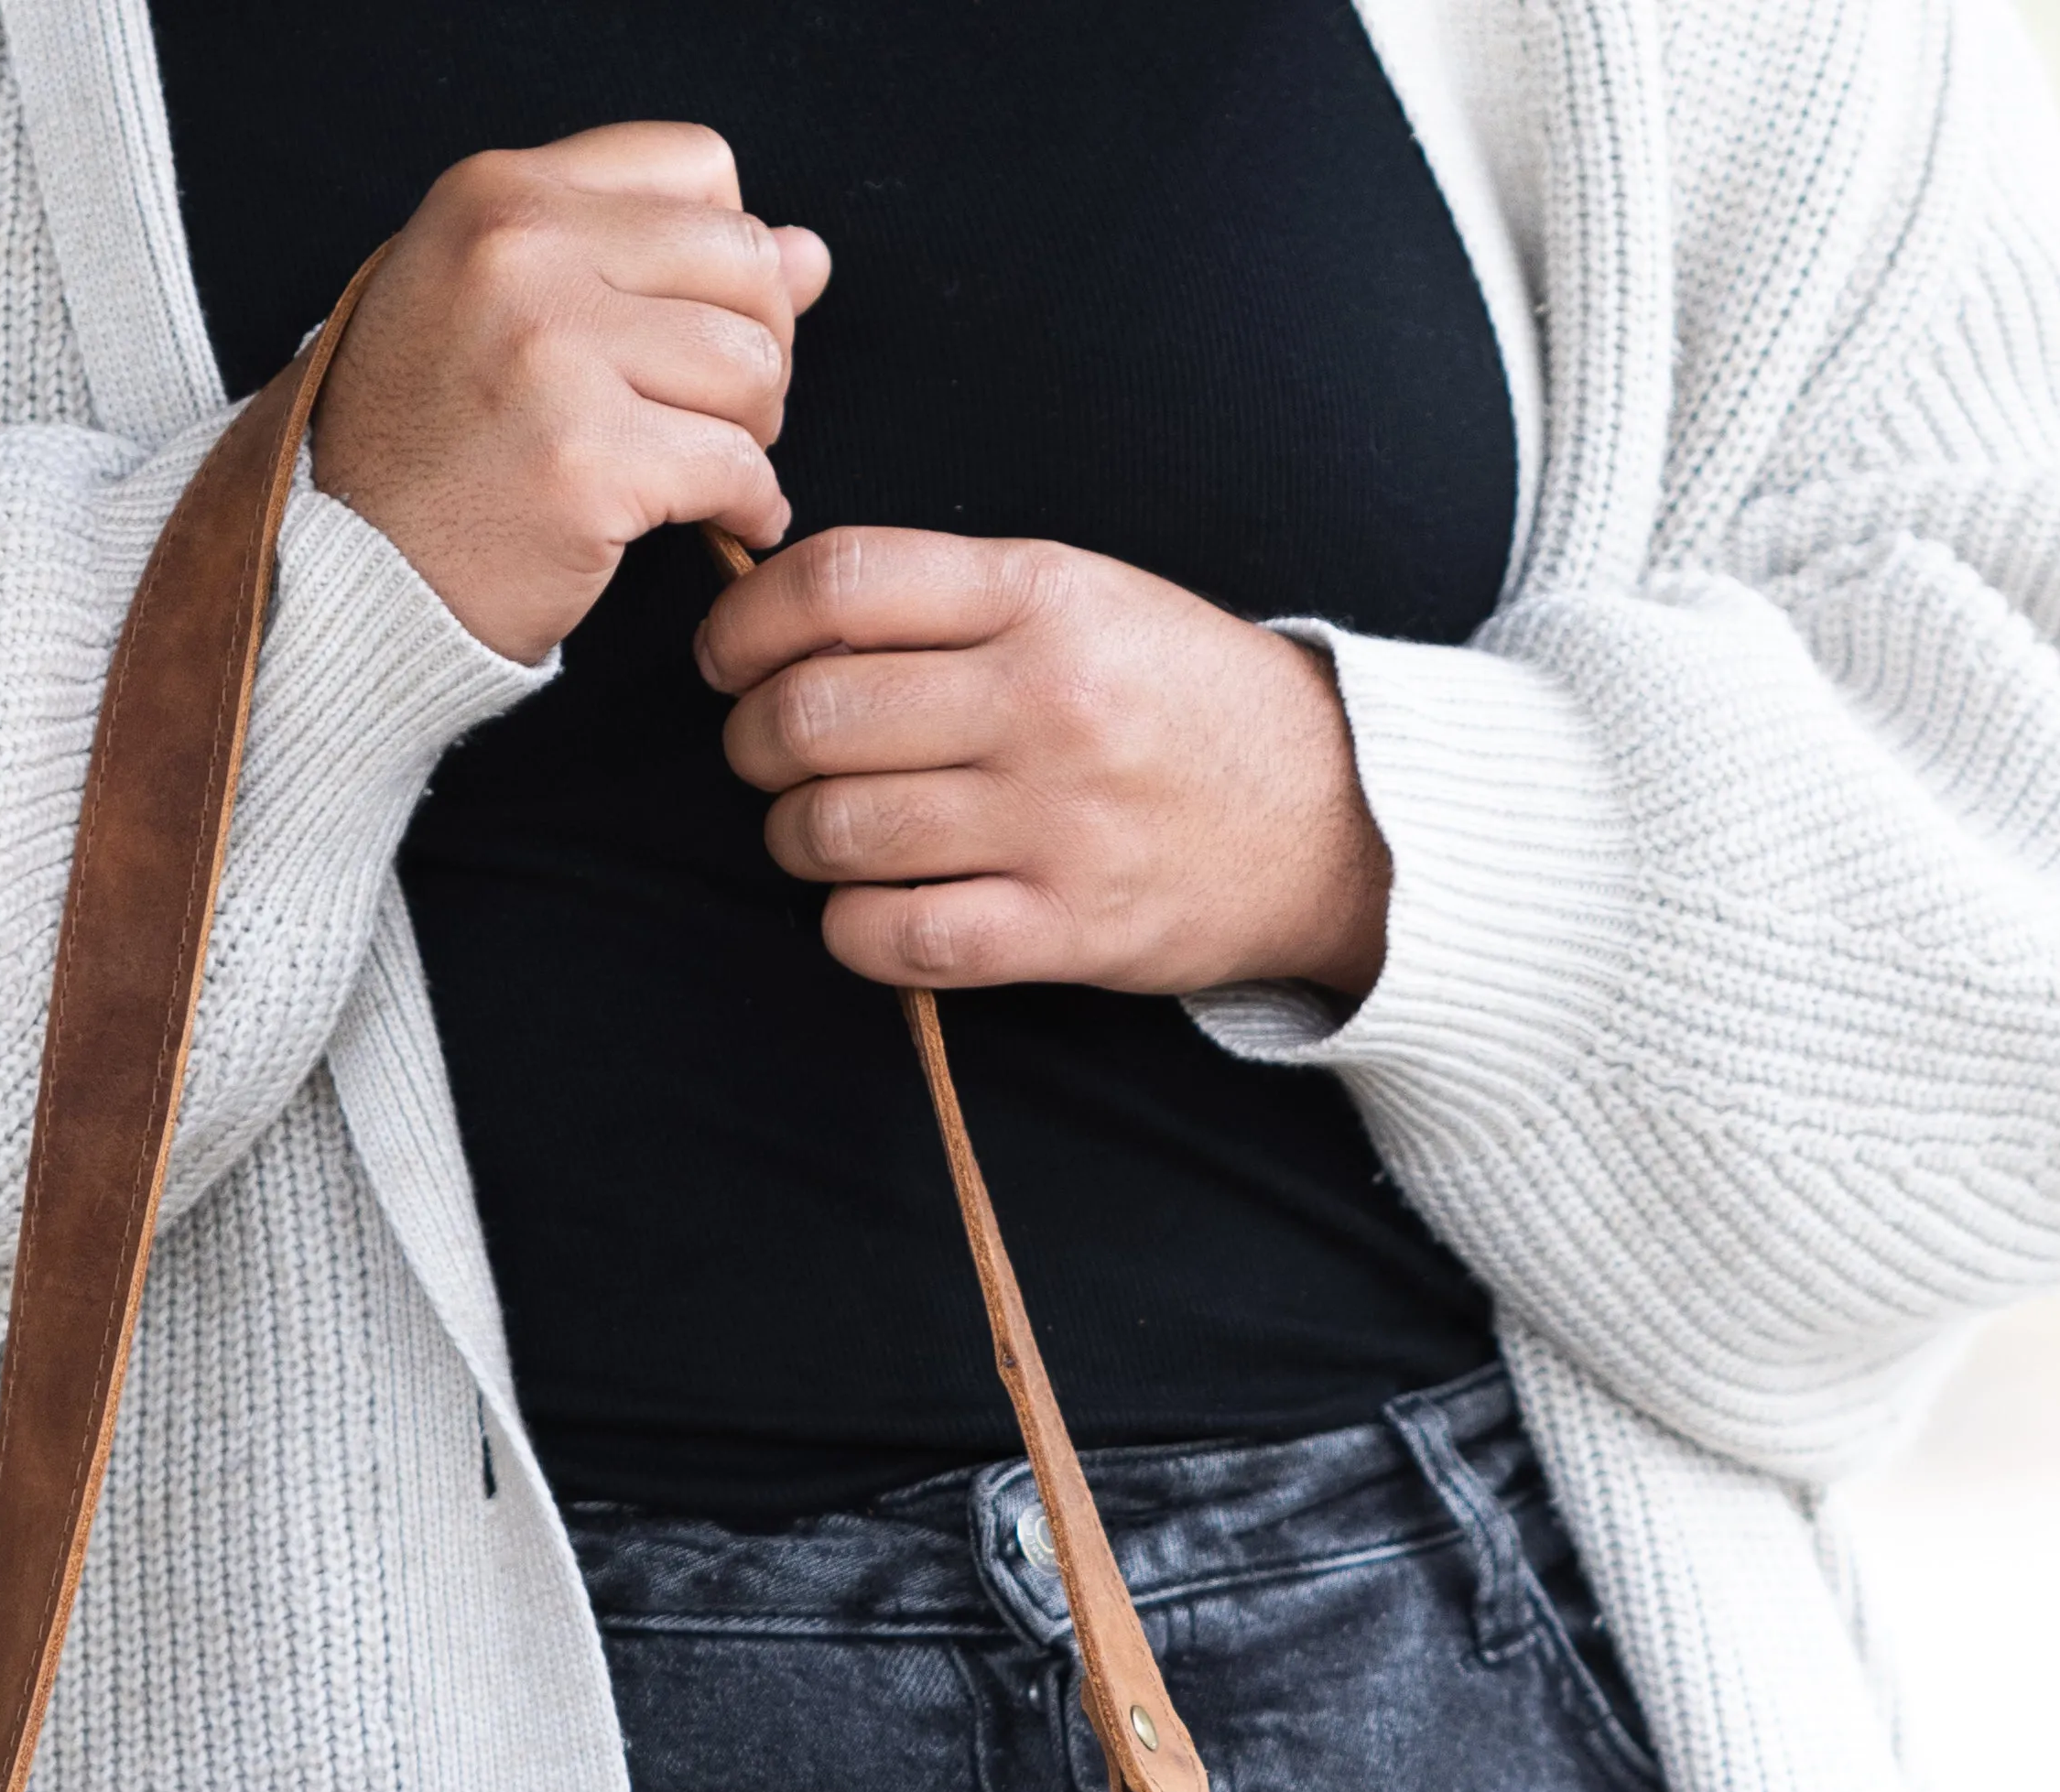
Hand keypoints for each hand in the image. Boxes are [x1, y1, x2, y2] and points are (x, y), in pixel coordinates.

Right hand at [310, 126, 831, 665]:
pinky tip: (725, 525)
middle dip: (762, 346)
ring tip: (711, 470)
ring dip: (756, 432)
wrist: (340, 574)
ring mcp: (551, 357)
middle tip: (728, 414)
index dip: (727, 253)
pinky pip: (735, 467)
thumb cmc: (425, 449)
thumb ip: (649, 264)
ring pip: (751, 367)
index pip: (697, 166)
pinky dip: (751, 505)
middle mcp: (522, 253)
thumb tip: (810, 253)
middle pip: (744, 263)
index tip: (703, 324)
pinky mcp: (584, 465)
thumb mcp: (503, 310)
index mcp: (500, 194)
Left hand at [697, 530, 1392, 999]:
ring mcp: (1055, 822)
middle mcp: (1043, 702)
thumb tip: (792, 613)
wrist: (1332, 814)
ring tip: (814, 831)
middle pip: (814, 715)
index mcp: (1041, 595)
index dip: (745, 624)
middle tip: (766, 756)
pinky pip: (897, 938)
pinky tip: (864, 908)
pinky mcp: (1065, 929)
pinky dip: (849, 928)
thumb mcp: (1089, 596)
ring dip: (792, 839)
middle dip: (754, 743)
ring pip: (837, 831)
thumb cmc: (1185, 701)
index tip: (727, 658)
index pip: (837, 586)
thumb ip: (952, 598)